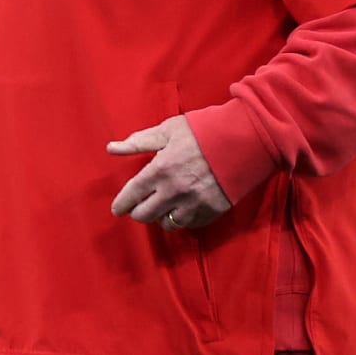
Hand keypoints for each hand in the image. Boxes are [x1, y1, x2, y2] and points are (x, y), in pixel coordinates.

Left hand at [108, 115, 230, 230]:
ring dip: (160, 218)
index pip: (133, 194)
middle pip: (146, 214)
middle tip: (138, 207)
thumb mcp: (168, 130)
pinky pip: (190, 225)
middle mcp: (174, 191)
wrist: (244, 139)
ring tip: (160, 209)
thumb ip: (139, 142)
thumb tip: (111, 148)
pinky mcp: (212, 211)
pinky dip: (182, 220)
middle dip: (138, 212)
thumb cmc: (203, 130)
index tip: (117, 209)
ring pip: (167, 224)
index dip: (122, 203)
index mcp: (161, 169)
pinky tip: (181, 211)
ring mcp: (194, 204)